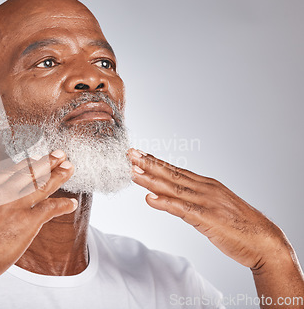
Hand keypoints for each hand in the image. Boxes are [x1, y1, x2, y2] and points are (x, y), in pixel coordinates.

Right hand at [0, 150, 76, 308]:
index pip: (10, 172)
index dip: (24, 166)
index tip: (34, 161)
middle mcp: (3, 192)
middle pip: (29, 173)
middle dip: (47, 162)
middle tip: (60, 154)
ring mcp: (16, 205)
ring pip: (42, 185)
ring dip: (58, 175)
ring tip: (69, 167)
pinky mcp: (28, 221)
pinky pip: (51, 209)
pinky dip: (63, 205)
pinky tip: (72, 203)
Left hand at [128, 148, 288, 269]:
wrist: (265, 241)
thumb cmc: (239, 226)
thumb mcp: (213, 208)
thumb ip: (190, 201)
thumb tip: (166, 198)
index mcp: (206, 185)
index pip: (175, 170)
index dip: (155, 162)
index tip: (138, 154)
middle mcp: (205, 189)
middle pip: (171, 174)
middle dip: (148, 164)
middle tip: (130, 154)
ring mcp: (207, 202)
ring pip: (173, 188)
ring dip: (151, 179)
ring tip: (133, 172)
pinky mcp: (208, 218)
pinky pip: (182, 209)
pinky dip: (165, 203)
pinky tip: (150, 199)